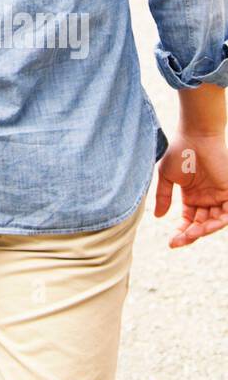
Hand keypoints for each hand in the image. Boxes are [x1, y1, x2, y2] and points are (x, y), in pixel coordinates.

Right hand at [155, 132, 227, 246]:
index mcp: (192, 198)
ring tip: (191, 233)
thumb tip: (158, 217)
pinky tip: (205, 227)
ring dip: (203, 231)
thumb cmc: (179, 152)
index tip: (170, 243)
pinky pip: (227, 214)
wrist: (195, 136)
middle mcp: (207, 200)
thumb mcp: (167, 177)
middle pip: (201, 225)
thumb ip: (163, 197)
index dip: (181, 234)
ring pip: (214, 222)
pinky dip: (218, 222)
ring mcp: (218, 197)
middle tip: (178, 240)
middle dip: (191, 235)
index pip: (189, 222)